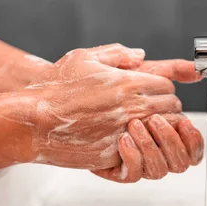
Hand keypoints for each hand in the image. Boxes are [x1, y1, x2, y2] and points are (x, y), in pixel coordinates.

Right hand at [23, 44, 202, 181]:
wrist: (35, 119)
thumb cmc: (56, 88)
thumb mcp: (85, 57)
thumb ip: (117, 53)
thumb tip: (140, 55)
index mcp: (128, 82)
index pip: (168, 86)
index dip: (163, 89)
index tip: (154, 93)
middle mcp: (132, 106)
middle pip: (171, 108)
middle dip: (166, 108)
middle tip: (154, 110)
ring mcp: (125, 131)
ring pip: (163, 131)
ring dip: (159, 128)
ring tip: (147, 126)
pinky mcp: (116, 152)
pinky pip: (145, 151)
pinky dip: (143, 147)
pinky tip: (132, 142)